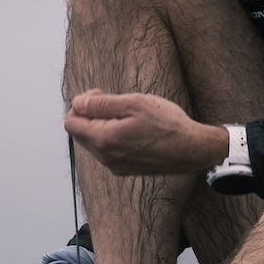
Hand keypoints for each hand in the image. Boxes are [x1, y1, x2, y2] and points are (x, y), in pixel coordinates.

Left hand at [64, 89, 227, 175]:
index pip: (71, 122)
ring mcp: (115, 166)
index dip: (81, 104)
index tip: (100, 94)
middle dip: (90, 114)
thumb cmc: (167, 124)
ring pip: (94, 142)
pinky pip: (107, 150)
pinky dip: (112, 136)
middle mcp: (105, 157)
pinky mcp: (125, 169)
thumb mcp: (134, 103)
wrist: (193, 150)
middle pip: (80, 133)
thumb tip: (77, 103)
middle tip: (113, 101)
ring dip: (102, 125)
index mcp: (104, 140)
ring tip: (126, 114)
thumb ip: (101, 104)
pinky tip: (132, 128)